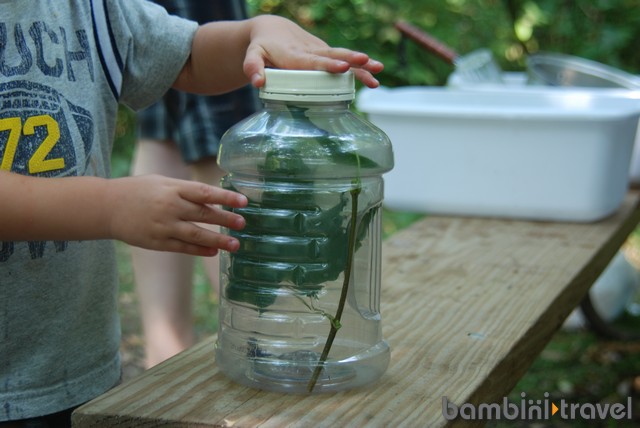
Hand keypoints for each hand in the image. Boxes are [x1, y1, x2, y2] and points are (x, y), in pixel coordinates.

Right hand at [107, 175, 246, 255]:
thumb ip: (186, 190)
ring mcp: (163, 226)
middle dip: (226, 220)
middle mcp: (170, 206)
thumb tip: (214, 199)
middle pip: (204, 214)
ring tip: (235, 245)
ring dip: (218, 241)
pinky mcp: (157, 242)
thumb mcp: (162, 182)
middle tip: (243, 224)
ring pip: (196, 235)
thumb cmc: (138, 191)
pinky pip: (183, 248)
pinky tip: (213, 252)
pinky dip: (200, 251)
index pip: (205, 192)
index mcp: (173, 188)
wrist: (106, 207)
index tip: (244, 202)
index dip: (226, 197)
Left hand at [243, 15, 383, 88]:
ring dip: (361, 65)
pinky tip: (374, 80)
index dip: (328, 65)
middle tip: (366, 62)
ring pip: (343, 57)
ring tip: (378, 71)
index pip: (313, 61)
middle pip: (333, 56)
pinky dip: (359, 70)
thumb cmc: (261, 46)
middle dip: (351, 60)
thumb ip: (252, 67)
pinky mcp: (326, 54)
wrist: (272, 30)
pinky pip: (345, 63)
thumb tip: (257, 82)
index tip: (342, 67)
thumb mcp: (252, 55)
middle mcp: (311, 51)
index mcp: (294, 55)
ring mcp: (321, 52)